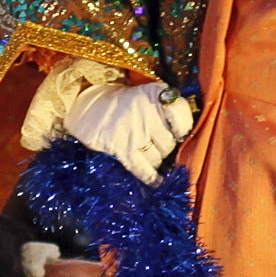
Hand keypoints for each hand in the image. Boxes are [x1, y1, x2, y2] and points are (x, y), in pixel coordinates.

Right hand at [63, 82, 194, 182]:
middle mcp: (148, 110)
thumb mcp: (147, 95)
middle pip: (170, 141)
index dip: (183, 128)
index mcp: (156, 93)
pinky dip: (151, 177)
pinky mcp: (122, 148)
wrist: (89, 107)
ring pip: (158, 157)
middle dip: (166, 147)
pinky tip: (157, 182)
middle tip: (156, 144)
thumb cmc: (124, 104)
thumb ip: (168, 110)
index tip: (179, 134)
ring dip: (155, 160)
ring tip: (146, 154)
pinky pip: (143, 168)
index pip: (182, 115)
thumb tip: (186, 139)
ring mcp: (135, 130)